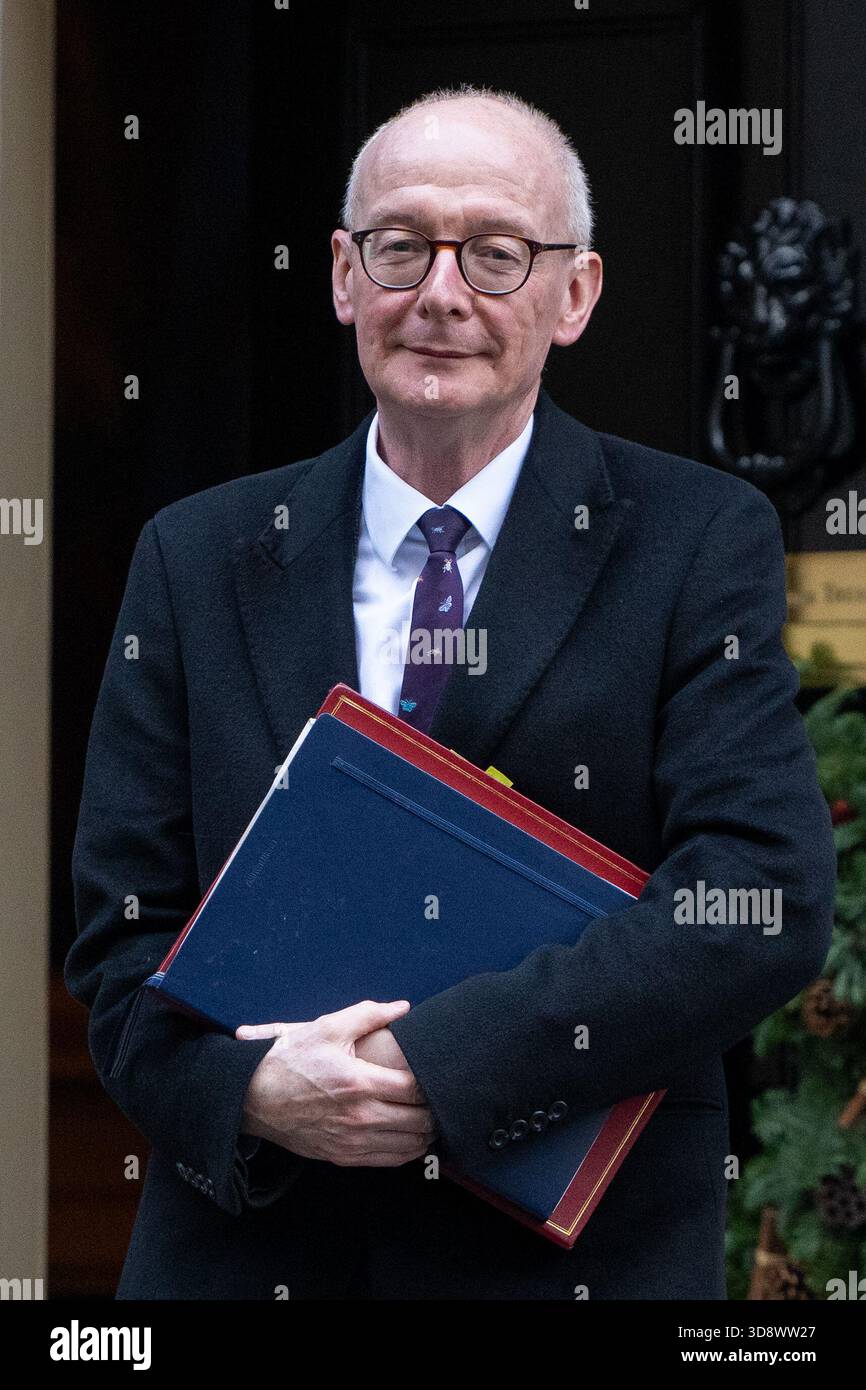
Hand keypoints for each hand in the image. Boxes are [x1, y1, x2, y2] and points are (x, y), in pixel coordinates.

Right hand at [236, 999, 435, 1166]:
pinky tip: (411, 1137)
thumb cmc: (291, 1060)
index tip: (437, 1073)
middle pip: (418, 1121)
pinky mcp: (343, 1156)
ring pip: (408, 1146)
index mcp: (359, 1083)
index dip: (432, 1083)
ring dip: (425, 1133)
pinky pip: (389, 1161)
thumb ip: (369, 1015)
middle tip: (439, 1096)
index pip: (415, 1089)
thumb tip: (403, 1008)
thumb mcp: (327, 1028)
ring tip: (429, 1116)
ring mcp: (351, 1141)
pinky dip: (407, 1151)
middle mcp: (359, 1117)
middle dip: (434, 1109)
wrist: (254, 1097)